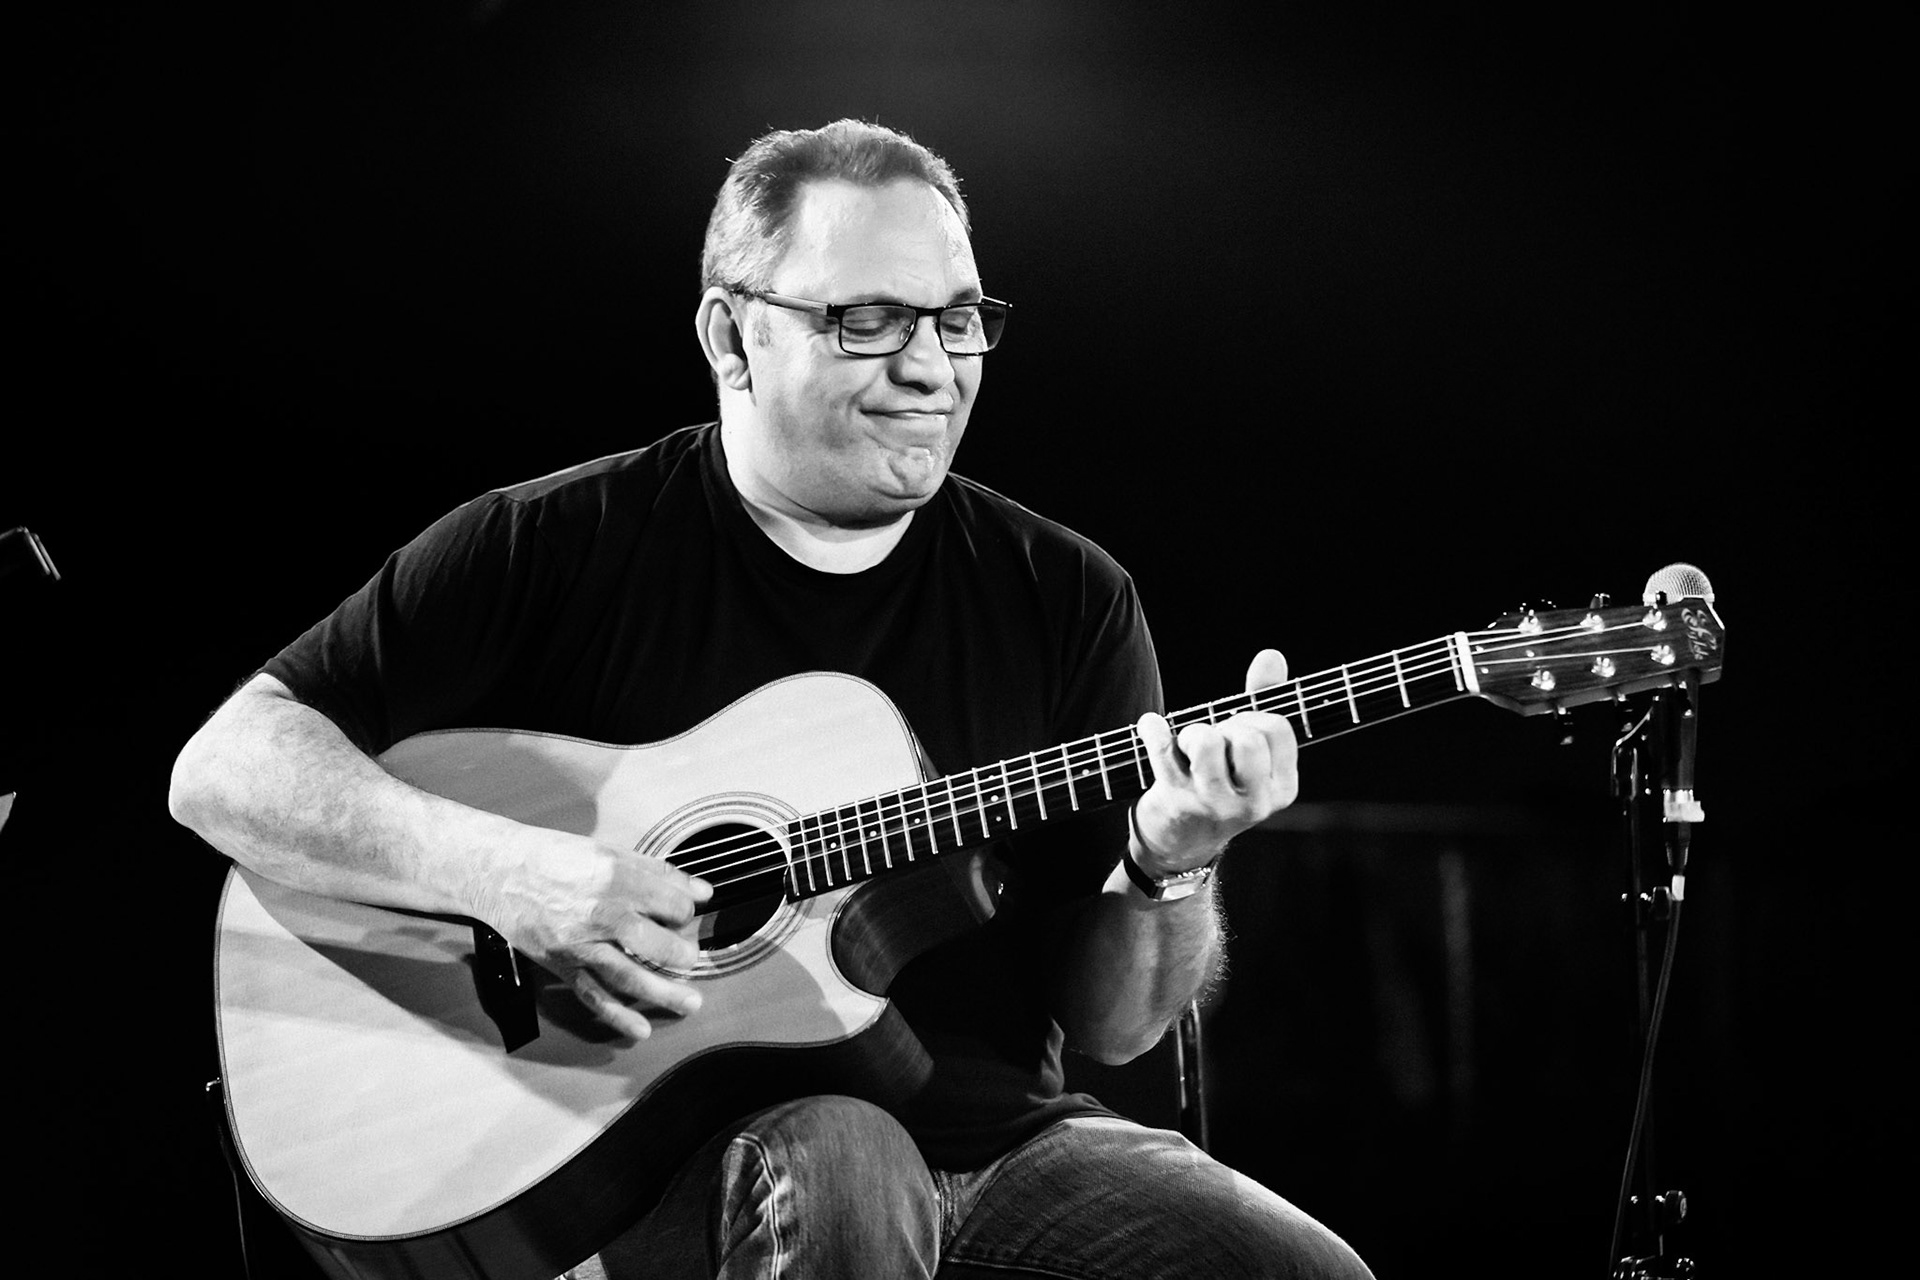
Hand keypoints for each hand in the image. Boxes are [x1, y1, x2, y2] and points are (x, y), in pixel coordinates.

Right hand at [482, 828, 714, 1039]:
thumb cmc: (552, 857)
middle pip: (654, 942)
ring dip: (663, 993)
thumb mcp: (610, 851)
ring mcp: (580, 943)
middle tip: (691, 959)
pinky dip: (618, 1015)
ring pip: (628, 975)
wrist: (498, 872)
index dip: (684, 911)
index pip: (671, 903)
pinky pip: (593, 995)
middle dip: (681, 955)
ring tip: (690, 1004)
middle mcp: (600, 913)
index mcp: (616, 879)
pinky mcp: (562, 965)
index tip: (681, 914)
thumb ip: (659, 872)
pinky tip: (640, 1028)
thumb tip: (701, 890)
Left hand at [1133, 648, 1297, 872]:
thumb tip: (1271, 656)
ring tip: (1188, 745)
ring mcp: (1214, 805)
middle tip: (1214, 741)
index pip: (1276, 728)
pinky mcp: (1177, 802)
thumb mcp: (1249, 749)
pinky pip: (1164, 751)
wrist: (1181, 844)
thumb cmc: (1221, 783)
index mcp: (1282, 788)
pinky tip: (1151, 726)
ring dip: (1192, 732)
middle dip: (1226, 726)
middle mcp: (1255, 803)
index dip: (1252, 717)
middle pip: (1247, 737)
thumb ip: (1263, 700)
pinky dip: (1153, 731)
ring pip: (1207, 742)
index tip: (1238, 730)